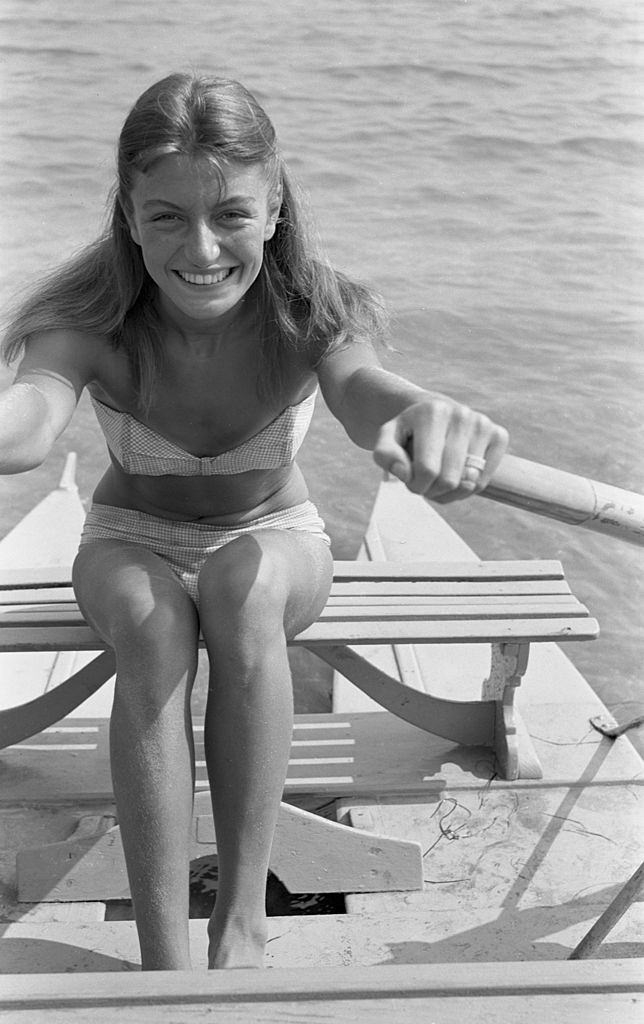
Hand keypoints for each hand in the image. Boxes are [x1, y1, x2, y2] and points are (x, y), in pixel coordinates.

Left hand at [372, 398, 508, 502]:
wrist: (434, 412)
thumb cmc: (410, 431)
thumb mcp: (387, 438)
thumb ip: (385, 455)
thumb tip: (404, 472)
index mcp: (433, 412)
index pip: (427, 470)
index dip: (415, 484)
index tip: (409, 479)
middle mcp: (462, 415)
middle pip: (449, 480)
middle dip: (431, 490)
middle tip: (424, 481)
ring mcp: (483, 425)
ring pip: (468, 484)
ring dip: (449, 492)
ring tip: (438, 479)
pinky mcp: (499, 436)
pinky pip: (483, 481)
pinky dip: (467, 488)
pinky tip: (455, 476)